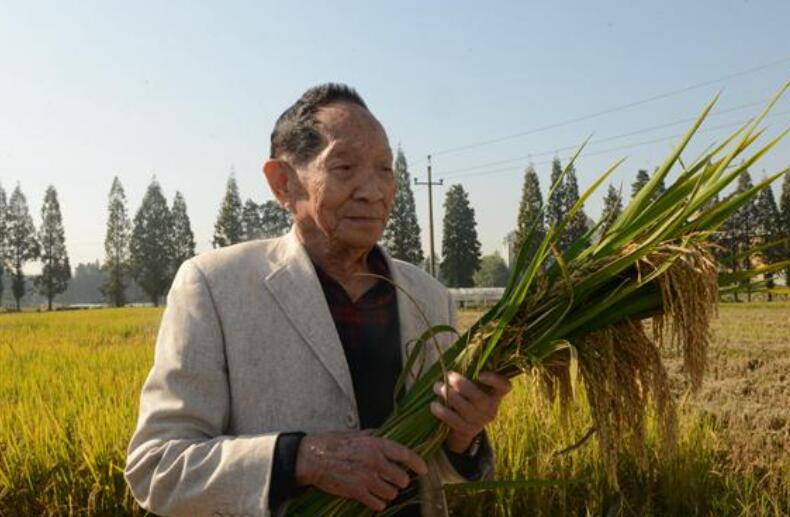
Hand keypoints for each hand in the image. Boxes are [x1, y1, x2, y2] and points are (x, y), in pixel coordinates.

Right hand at [294, 430, 427, 511]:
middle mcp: (375, 462)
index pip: (405, 454)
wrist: (312, 458)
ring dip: (388, 492)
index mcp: (376, 444)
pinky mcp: (357, 493)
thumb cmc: (332, 443)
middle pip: (402, 478)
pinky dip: (378, 503)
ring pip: (391, 493)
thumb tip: (389, 436)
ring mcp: (366, 479)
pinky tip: (372, 496)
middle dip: (400, 480)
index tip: (424, 469)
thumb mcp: (356, 434)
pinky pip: (378, 504)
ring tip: (380, 487)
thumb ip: (375, 437)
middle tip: (394, 479)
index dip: (417, 463)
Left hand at [430, 371, 511, 452]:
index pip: (504, 386)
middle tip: (448, 375)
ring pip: (464, 407)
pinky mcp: (467, 430)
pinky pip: (453, 420)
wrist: (464, 428)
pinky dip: (442, 411)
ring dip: (447, 394)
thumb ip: (471, 371)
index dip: (495, 380)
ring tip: (436, 386)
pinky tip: (433, 405)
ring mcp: (480, 421)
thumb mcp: (474, 386)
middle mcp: (491, 408)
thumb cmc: (467, 397)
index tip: (481, 374)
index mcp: (495, 394)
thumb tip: (464, 349)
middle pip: (478, 397)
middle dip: (460, 384)